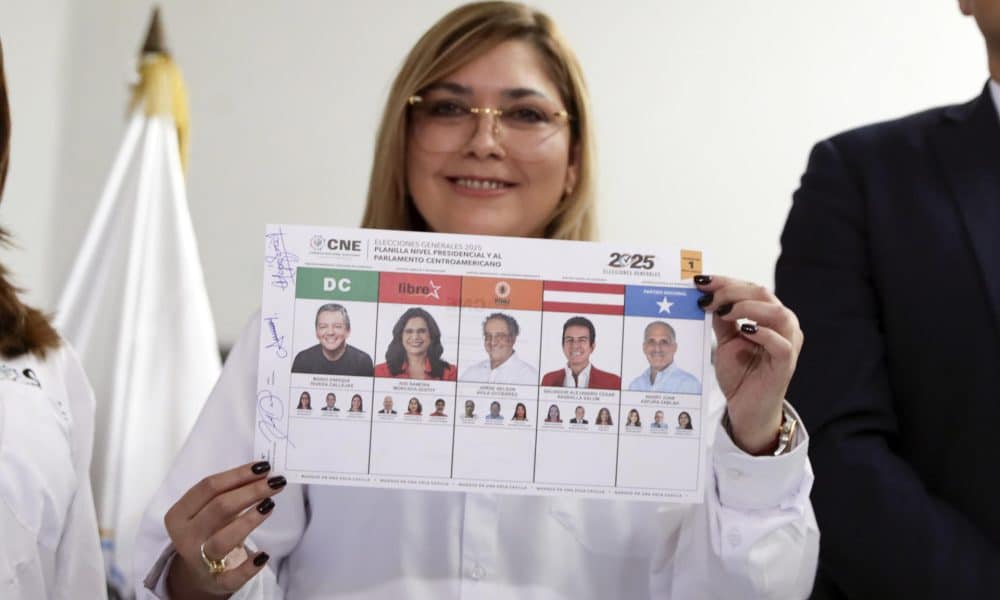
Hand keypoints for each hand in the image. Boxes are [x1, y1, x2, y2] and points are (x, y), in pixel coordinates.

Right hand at [164, 461, 286, 597]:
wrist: (198, 573)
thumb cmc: (209, 531)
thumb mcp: (208, 511)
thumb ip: (229, 492)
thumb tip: (262, 472)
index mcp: (179, 515)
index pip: (208, 487)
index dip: (238, 474)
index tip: (263, 467)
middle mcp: (186, 537)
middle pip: (219, 507)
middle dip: (251, 491)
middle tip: (276, 482)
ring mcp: (199, 561)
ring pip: (223, 539)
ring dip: (249, 520)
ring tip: (270, 504)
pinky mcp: (216, 582)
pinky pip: (233, 576)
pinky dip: (249, 566)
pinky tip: (264, 554)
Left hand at [694, 275, 802, 454]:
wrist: (746, 409)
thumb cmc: (740, 374)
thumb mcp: (725, 341)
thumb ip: (722, 319)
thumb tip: (707, 295)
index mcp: (769, 316)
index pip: (750, 289)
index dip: (725, 282)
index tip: (700, 281)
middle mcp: (783, 326)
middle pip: (763, 294)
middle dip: (732, 291)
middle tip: (707, 297)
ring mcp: (788, 344)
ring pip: (779, 314)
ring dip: (748, 307)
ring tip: (725, 311)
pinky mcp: (786, 365)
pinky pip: (782, 344)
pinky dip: (763, 333)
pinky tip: (744, 330)